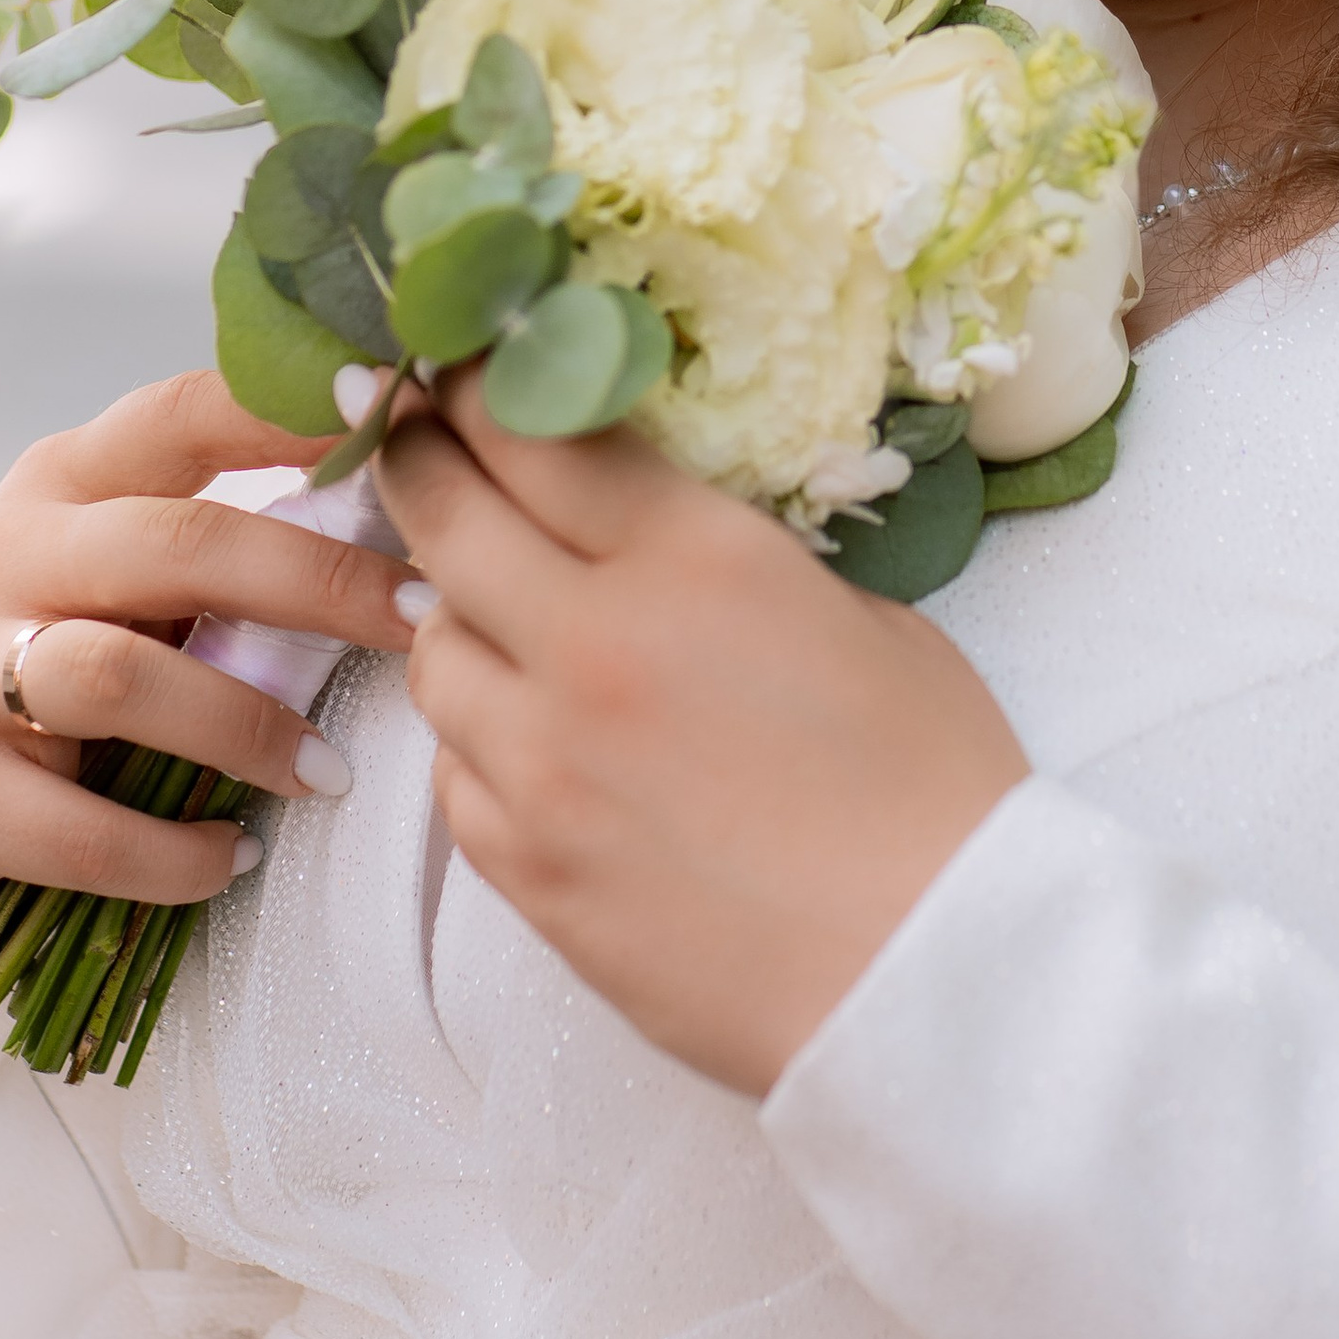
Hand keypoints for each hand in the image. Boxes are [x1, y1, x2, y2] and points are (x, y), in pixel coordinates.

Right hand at [0, 370, 421, 940]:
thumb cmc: (50, 659)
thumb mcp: (112, 574)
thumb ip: (217, 539)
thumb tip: (414, 509)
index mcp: (66, 479)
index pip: (187, 412)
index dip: (294, 411)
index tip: (399, 416)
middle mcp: (7, 552)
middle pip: (180, 543)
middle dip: (320, 581)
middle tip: (427, 620)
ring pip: (120, 677)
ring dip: (246, 728)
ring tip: (330, 775)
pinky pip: (79, 828)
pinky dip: (172, 853)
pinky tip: (230, 858)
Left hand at [376, 382, 1028, 1094]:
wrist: (933, 983)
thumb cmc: (938, 792)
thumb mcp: (864, 619)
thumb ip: (735, 565)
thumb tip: (662, 544)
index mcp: (692, 560)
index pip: (530, 431)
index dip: (474, 379)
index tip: (450, 356)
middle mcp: (590, 646)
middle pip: (442, 515)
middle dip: (414, 459)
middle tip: (400, 429)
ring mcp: (541, 765)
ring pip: (430, 649)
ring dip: (452, 612)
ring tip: (493, 610)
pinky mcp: (524, 870)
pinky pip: (454, 771)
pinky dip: (478, 738)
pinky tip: (531, 738)